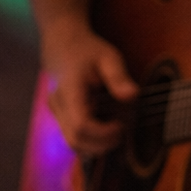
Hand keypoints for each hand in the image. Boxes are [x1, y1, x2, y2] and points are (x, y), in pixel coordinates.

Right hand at [41, 19, 138, 158]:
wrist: (61, 45)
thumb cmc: (87, 51)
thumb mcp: (108, 57)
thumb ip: (119, 77)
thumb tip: (133, 96)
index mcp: (69, 90)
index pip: (82, 125)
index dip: (103, 133)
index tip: (121, 125)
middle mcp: (58, 105)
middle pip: (75, 140)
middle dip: (102, 143)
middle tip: (122, 130)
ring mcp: (57, 113)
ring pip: (73, 143)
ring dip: (96, 145)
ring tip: (115, 129)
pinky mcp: (60, 118)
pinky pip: (74, 137)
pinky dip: (91, 140)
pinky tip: (105, 127)